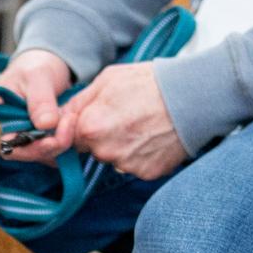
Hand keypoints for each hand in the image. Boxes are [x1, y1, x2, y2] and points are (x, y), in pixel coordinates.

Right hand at [0, 49, 75, 164]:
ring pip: (40, 154)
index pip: (5, 143)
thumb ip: (40, 100)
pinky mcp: (42, 139)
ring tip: (72, 119)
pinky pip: (52, 149)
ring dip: (59, 144)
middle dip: (48, 146)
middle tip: (69, 123)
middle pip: (24, 153)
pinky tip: (73, 125)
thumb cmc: (35, 65)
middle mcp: (9, 131)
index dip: (27, 147)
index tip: (50, 139)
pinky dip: (64, 141)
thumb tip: (46, 125)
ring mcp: (26, 137)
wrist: (47, 63)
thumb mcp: (37, 75)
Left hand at [63, 62, 186, 179]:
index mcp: (90, 127)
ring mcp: (126, 165)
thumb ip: (78, 103)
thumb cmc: (149, 82)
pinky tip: (154, 137)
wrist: (194, 96)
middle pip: (93, 150)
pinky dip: (142, 155)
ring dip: (123, 146)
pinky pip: (135, 166)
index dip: (81, 129)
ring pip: (114, 159)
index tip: (96, 119)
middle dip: (103, 136)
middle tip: (127, 116)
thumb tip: (58, 118)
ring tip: (143, 124)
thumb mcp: (107, 80)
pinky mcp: (146, 173)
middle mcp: (105, 151)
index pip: (69, 139)